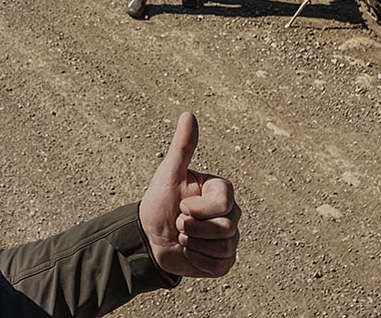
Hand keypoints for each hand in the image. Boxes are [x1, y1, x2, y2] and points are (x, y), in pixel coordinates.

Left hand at [139, 113, 239, 277]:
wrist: (149, 237)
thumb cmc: (159, 201)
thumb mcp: (169, 173)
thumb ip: (183, 146)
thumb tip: (188, 115)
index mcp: (221, 192)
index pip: (224, 202)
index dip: (198, 208)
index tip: (181, 205)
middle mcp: (231, 214)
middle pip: (226, 227)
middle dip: (192, 227)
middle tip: (178, 222)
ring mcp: (230, 239)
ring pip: (224, 247)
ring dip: (194, 243)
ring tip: (182, 236)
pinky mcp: (224, 262)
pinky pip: (220, 265)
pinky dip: (198, 261)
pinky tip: (188, 252)